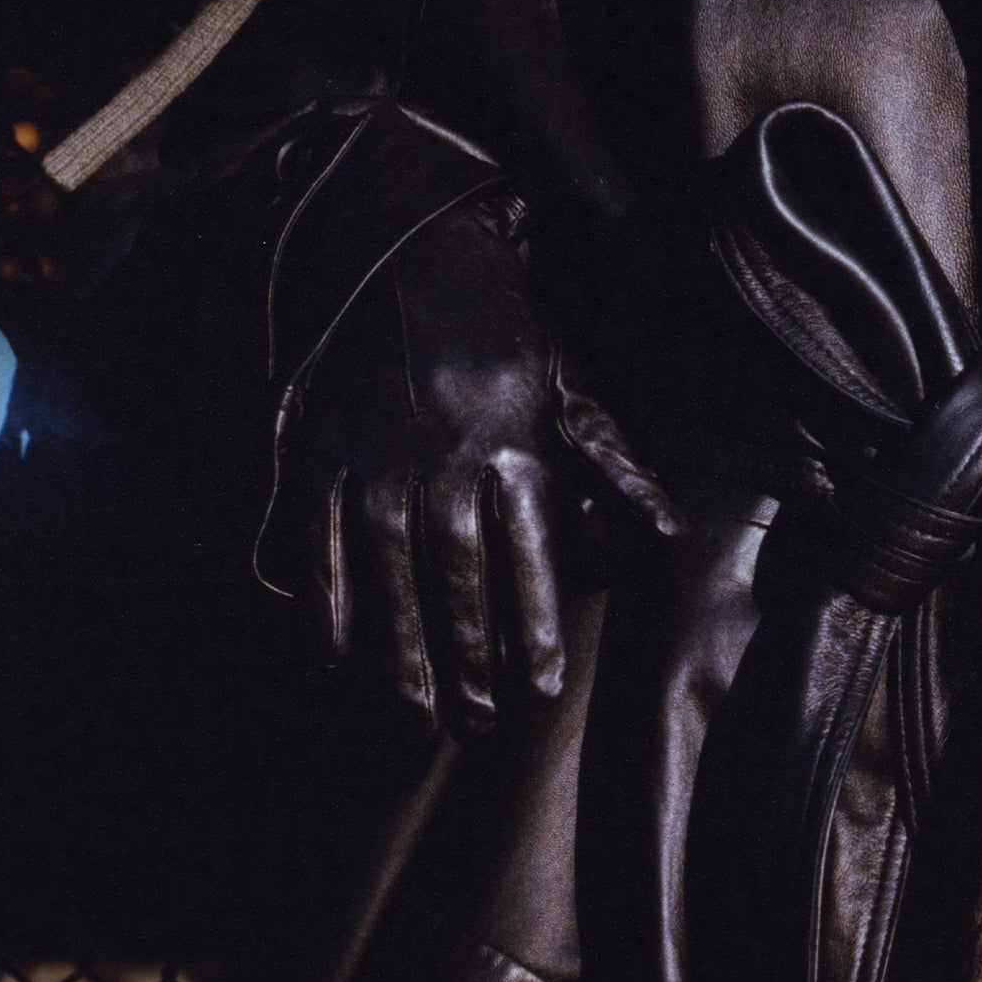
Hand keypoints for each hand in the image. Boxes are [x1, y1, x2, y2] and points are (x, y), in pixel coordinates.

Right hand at [263, 198, 677, 736]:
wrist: (409, 252)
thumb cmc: (503, 335)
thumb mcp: (570, 388)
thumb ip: (612, 468)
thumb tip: (662, 532)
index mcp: (517, 443)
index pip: (530, 555)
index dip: (534, 627)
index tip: (540, 691)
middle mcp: (446, 455)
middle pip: (457, 578)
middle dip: (466, 661)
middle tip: (473, 729)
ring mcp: (376, 456)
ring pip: (386, 573)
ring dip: (396, 653)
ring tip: (411, 720)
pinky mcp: (320, 454)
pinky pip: (318, 542)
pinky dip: (323, 604)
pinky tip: (334, 662)